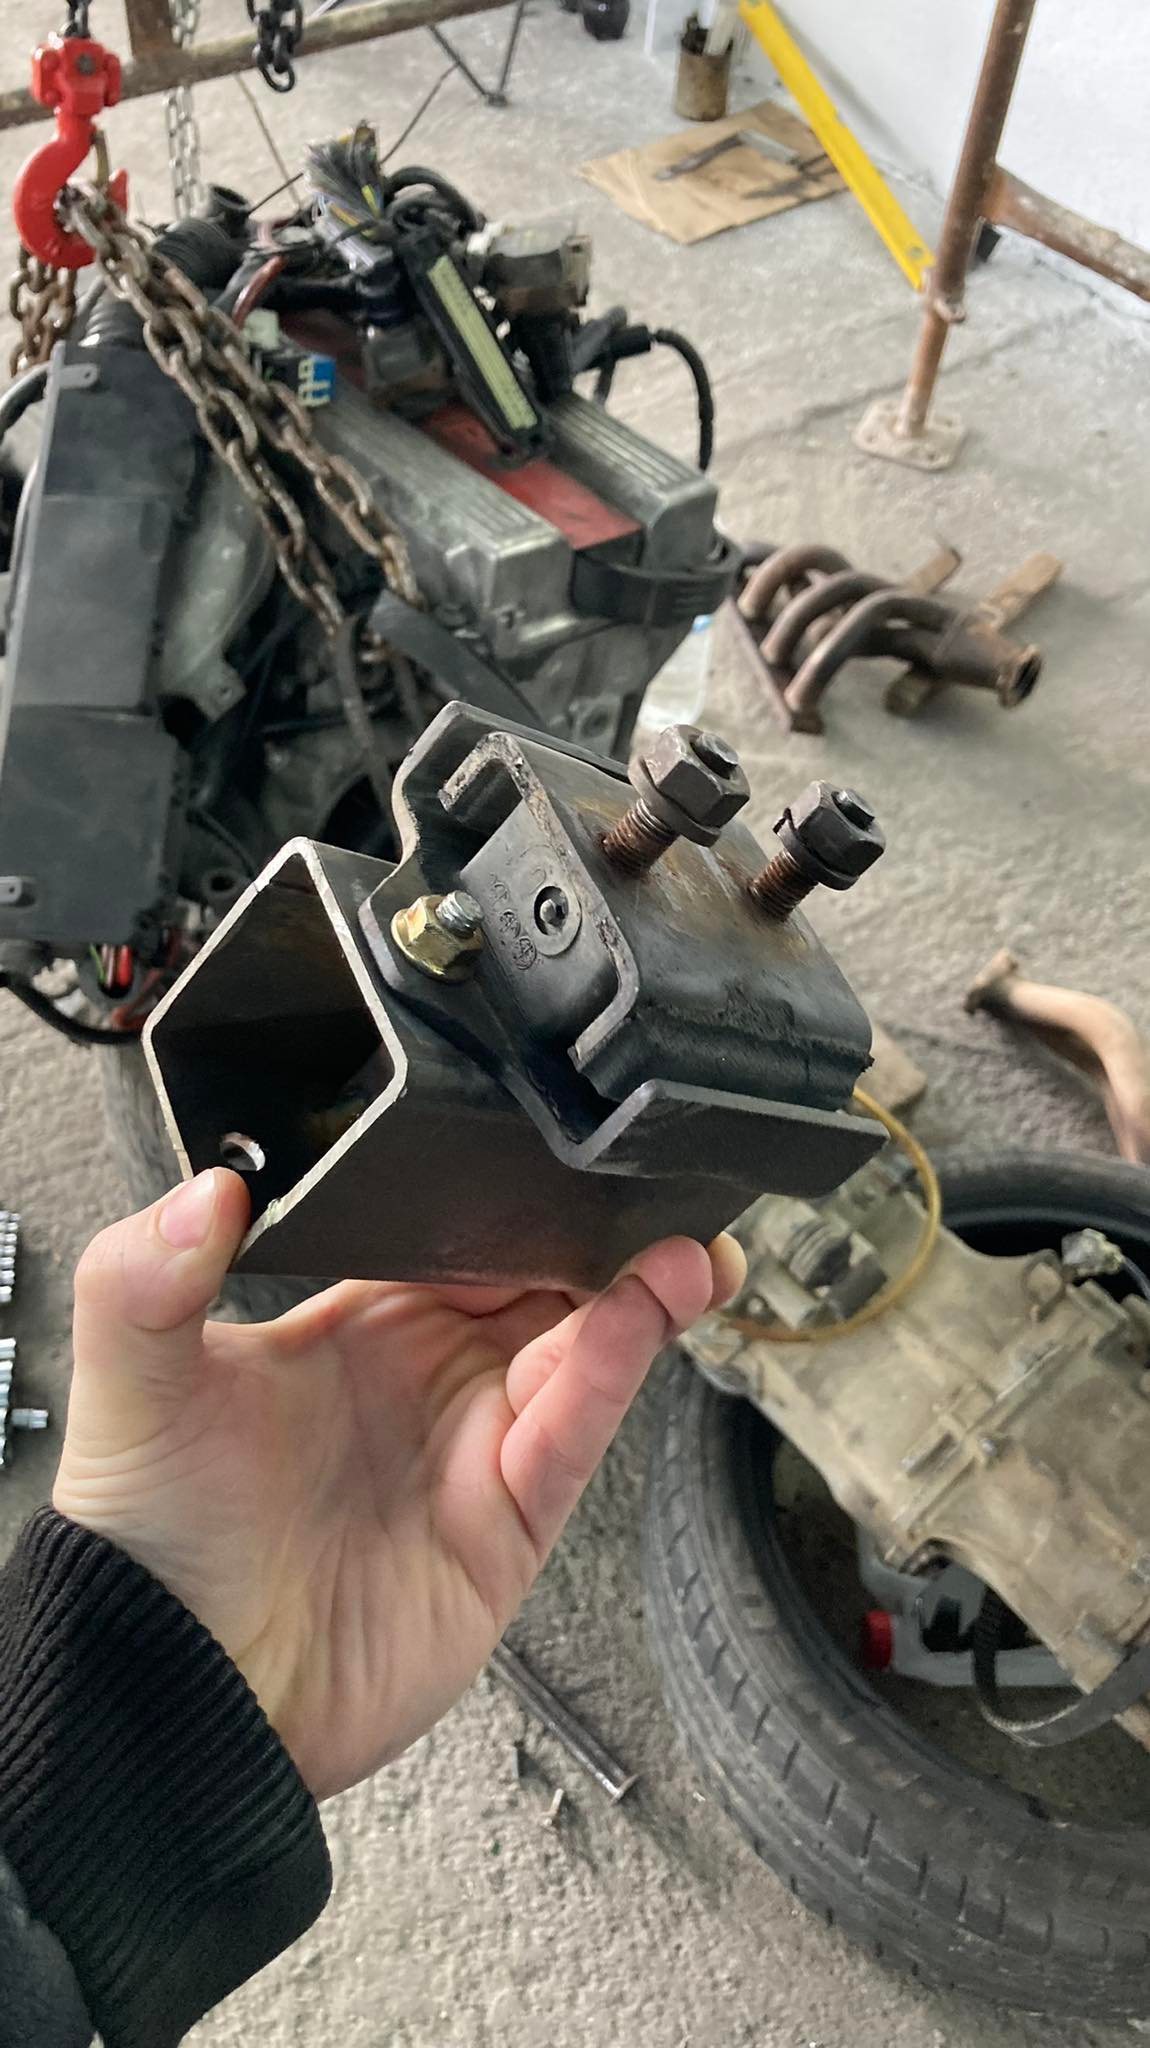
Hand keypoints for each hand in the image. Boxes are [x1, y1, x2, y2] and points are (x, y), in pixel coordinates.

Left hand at [54, 1170, 743, 1797]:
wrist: (180, 1694)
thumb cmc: (150, 1542)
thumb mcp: (134, 1386)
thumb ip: (146, 1277)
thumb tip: (203, 1187)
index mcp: (359, 1323)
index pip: (459, 1235)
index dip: (512, 1194)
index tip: (559, 1149)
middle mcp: (430, 1376)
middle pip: (542, 1283)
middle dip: (602, 1234)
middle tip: (656, 1183)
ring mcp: (476, 1447)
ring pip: (580, 1349)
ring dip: (635, 1294)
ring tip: (685, 1248)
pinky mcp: (510, 1523)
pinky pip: (572, 1433)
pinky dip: (610, 1372)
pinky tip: (635, 1316)